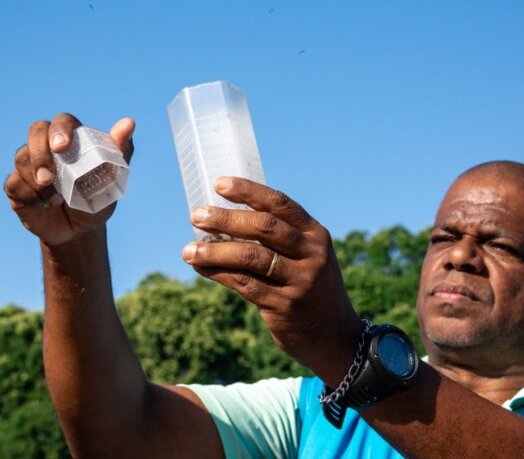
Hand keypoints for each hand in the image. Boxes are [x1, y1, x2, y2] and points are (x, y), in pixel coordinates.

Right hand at [4, 113, 134, 246]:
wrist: (80, 231)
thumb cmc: (97, 198)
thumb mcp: (112, 179)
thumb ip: (119, 151)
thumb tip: (128, 123)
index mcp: (72, 139)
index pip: (62, 121)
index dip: (59, 130)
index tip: (61, 147)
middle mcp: (48, 146)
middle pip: (36, 131)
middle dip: (40, 153)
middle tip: (49, 179)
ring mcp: (29, 165)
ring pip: (22, 158)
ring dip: (38, 182)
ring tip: (57, 199)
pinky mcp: (17, 185)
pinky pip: (13, 183)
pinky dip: (30, 196)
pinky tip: (45, 205)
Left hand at [182, 177, 361, 382]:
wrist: (335, 337)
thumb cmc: (310, 288)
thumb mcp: (308, 257)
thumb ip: (279, 238)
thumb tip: (223, 219)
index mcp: (316, 234)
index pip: (280, 204)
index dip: (248, 191)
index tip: (219, 184)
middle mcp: (312, 254)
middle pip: (263, 227)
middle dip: (226, 219)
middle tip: (196, 216)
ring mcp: (300, 281)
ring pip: (250, 257)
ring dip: (214, 251)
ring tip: (188, 250)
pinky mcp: (285, 306)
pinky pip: (244, 284)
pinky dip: (218, 274)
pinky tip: (201, 269)